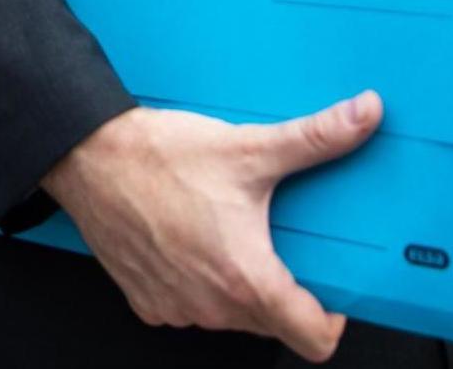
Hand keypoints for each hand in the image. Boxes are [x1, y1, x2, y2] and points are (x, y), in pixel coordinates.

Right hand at [41, 94, 382, 361]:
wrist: (86, 156)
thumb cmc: (159, 157)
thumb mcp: (249, 147)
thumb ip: (317, 137)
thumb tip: (365, 115)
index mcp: (246, 279)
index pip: (314, 338)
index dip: (333, 317)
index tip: (332, 289)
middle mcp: (211, 306)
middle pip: (274, 323)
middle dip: (284, 288)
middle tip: (278, 240)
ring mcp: (177, 309)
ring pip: (231, 316)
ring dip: (239, 285)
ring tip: (231, 232)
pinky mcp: (148, 303)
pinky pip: (191, 308)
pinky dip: (199, 284)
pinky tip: (191, 240)